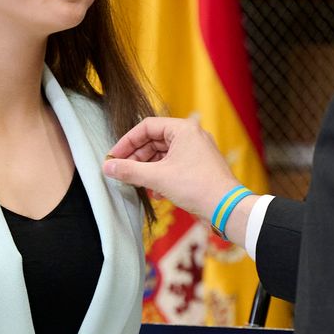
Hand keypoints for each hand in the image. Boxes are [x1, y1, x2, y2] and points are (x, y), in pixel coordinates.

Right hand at [103, 116, 242, 225]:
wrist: (226, 207)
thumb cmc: (196, 186)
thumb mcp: (157, 178)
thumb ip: (130, 170)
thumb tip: (107, 167)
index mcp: (183, 129)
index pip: (146, 127)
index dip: (127, 142)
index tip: (114, 157)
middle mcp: (191, 135)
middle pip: (154, 140)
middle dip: (137, 158)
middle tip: (122, 172)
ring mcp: (197, 151)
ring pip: (163, 154)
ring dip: (148, 169)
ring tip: (136, 184)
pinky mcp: (199, 166)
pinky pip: (174, 165)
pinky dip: (161, 175)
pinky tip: (155, 192)